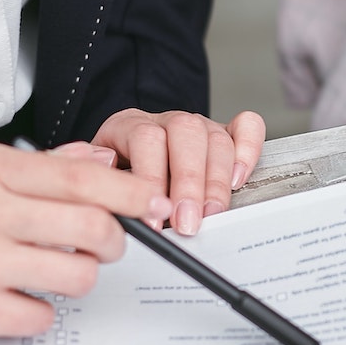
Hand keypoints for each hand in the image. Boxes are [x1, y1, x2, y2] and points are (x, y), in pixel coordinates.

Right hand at [0, 143, 173, 344]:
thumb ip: (32, 167)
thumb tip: (98, 162)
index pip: (81, 177)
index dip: (130, 192)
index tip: (152, 203)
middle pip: (92, 226)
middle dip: (113, 243)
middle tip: (103, 248)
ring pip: (76, 274)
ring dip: (76, 280)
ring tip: (50, 275)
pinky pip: (39, 316)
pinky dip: (37, 314)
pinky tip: (14, 303)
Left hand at [90, 109, 265, 235]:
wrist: (126, 163)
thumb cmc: (114, 178)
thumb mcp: (97, 180)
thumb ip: (101, 182)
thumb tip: (117, 193)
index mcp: (129, 125)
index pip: (145, 139)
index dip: (151, 180)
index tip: (153, 219)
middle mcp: (167, 121)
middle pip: (185, 134)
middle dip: (189, 184)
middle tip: (186, 223)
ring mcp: (199, 125)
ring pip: (216, 138)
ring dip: (216, 182)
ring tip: (210, 215)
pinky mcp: (225, 133)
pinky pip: (247, 127)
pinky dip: (248, 151)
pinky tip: (238, 180)